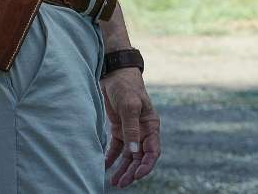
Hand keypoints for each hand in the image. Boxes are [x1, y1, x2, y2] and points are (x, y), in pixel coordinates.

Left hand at [102, 68, 159, 187]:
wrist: (114, 73)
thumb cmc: (126, 87)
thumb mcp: (130, 106)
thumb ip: (131, 128)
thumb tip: (133, 151)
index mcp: (151, 125)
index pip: (152, 151)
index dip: (147, 165)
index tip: (137, 175)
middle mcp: (142, 131)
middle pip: (140, 157)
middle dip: (132, 171)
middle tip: (122, 183)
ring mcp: (130, 131)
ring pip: (129, 156)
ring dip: (123, 169)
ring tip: (114, 182)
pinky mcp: (118, 129)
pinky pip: (116, 149)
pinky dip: (111, 158)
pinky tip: (105, 167)